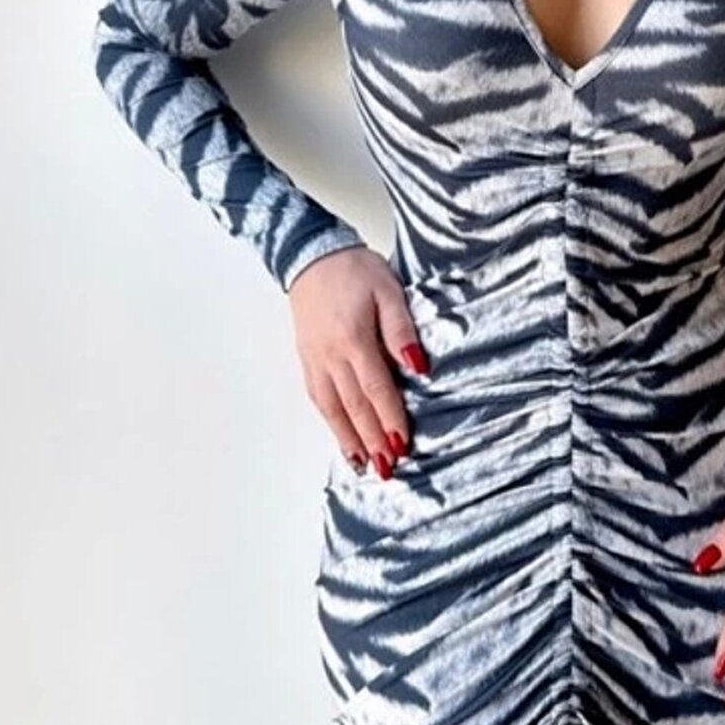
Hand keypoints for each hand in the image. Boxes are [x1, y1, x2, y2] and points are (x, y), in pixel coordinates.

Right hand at [287, 246, 429, 479]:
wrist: (312, 257)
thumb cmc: (354, 270)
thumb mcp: (388, 290)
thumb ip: (401, 330)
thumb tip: (417, 366)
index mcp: (353, 339)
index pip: (376, 389)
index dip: (391, 418)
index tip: (404, 443)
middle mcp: (331, 356)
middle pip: (354, 406)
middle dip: (373, 440)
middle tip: (388, 467)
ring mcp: (315, 360)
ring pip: (333, 409)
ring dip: (350, 440)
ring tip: (366, 465)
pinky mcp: (307, 361)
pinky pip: (319, 399)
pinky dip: (332, 424)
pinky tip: (343, 440)